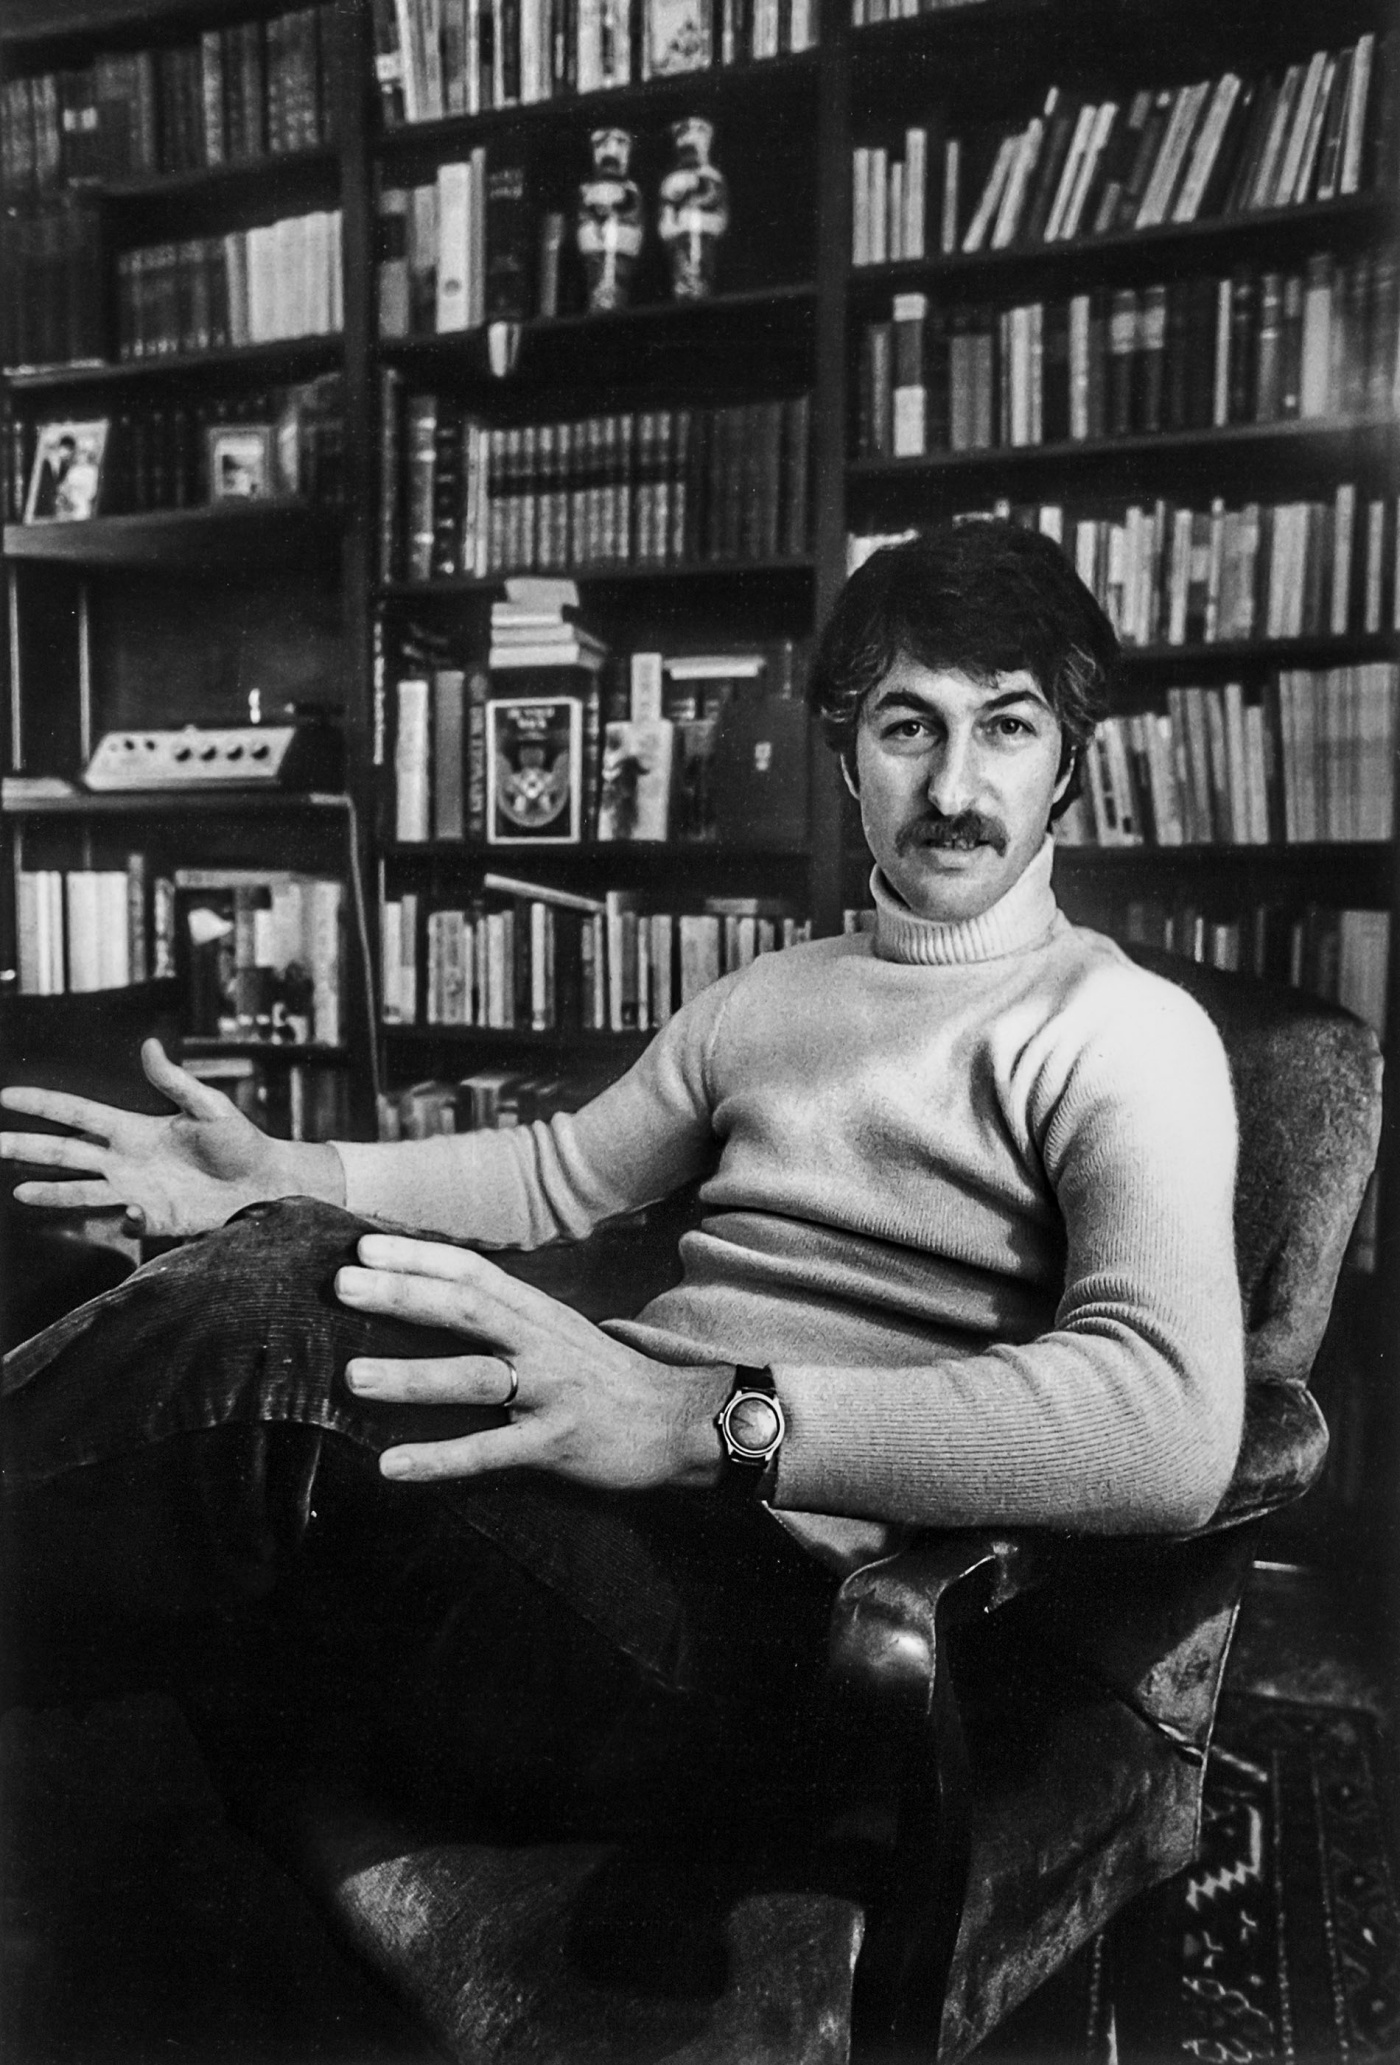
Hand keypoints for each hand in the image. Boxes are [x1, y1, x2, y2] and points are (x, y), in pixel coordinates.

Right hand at [0, 1038, 341, 1236]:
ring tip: (18, 1192)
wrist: (265, 1182)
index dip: (43, 1105)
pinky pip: (126, 1220)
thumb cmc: (240, 1140)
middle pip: (66, 1153)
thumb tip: (149, 1045)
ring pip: (81, 1190)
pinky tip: (128, 1212)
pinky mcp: (154, 1218)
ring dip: (50, 1192)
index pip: (77, 1114)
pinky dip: (122, 1218)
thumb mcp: (209, 1106)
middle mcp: (126, 1160)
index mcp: (134, 1128)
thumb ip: (176, 1081)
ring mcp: (136, 1191)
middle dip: (26, 1147)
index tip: (5, 1098)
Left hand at [337, 1233, 732, 1491]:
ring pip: (475, 1378)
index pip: (473, 1271)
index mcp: (537, 1312)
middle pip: (467, 1309)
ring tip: (353, 1376)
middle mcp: (541, 1343)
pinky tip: (391, 1466)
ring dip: (412, 1377)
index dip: (418, 1256)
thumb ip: (502, 1318)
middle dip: (403, 1294)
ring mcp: (549, 1393)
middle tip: (343, 1284)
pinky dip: (438, 1458)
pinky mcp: (555, 1445)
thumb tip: (427, 1300)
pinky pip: (489, 1452)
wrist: (678, 1422)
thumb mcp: (556, 1332)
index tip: (362, 1244)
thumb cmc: (601, 1378)